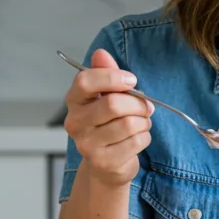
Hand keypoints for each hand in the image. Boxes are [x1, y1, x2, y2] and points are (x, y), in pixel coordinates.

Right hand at [63, 48, 153, 187]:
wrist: (106, 165)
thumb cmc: (108, 124)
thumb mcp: (106, 95)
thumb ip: (105, 73)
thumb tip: (101, 53)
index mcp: (74, 101)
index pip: (85, 81)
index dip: (112, 77)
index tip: (131, 80)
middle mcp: (75, 123)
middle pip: (113, 104)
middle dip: (137, 103)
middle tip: (145, 106)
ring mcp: (87, 145)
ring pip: (128, 124)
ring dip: (143, 121)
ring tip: (141, 123)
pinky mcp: (104, 162)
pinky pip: (136, 141)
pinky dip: (145, 137)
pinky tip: (138, 138)